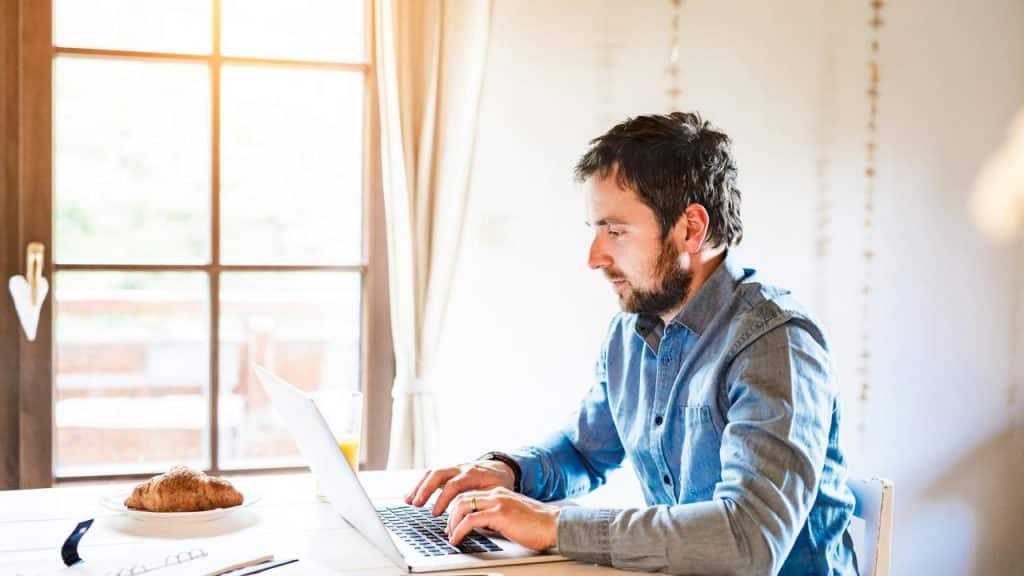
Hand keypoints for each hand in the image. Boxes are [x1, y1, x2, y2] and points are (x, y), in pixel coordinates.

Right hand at [405, 460, 515, 516]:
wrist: (501, 468)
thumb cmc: (498, 483)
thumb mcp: (495, 493)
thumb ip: (481, 504)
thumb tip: (466, 522)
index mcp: (473, 473)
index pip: (454, 485)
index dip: (443, 499)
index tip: (435, 513)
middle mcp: (461, 468)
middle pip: (439, 473)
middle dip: (425, 489)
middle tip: (416, 504)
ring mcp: (453, 468)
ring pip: (432, 472)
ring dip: (419, 486)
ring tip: (409, 500)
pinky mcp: (448, 471)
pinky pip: (432, 474)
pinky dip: (421, 484)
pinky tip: (412, 494)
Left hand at [445, 487, 559, 550]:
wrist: (554, 525)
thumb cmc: (537, 525)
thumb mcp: (512, 515)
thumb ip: (496, 516)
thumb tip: (480, 526)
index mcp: (499, 492)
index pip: (469, 495)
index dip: (457, 509)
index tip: (452, 523)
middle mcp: (496, 494)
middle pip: (461, 498)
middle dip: (450, 515)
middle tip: (448, 530)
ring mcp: (497, 502)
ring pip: (462, 506)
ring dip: (452, 523)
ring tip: (451, 536)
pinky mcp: (499, 514)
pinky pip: (470, 520)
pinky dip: (459, 531)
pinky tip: (457, 539)